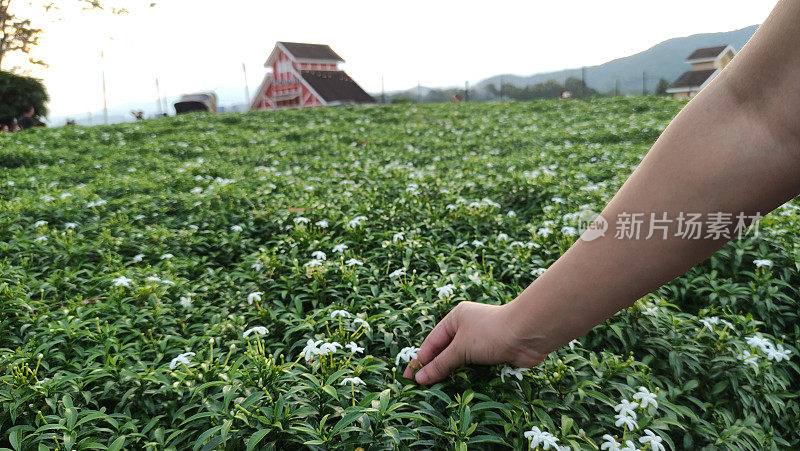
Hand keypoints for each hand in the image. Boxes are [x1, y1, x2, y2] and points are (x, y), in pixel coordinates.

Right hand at [403, 301, 547, 384]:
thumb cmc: (491, 333)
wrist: (529, 334)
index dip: (420, 361)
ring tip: (436, 393)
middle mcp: (468, 327)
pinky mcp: (494, 354)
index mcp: (456, 318)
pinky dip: (467, 378)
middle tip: (419, 389)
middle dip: (434, 369)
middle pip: (446, 351)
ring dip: (452, 375)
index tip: (408, 378)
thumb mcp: (461, 348)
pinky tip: (458, 389)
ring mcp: (482, 341)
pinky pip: (475, 368)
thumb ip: (441, 364)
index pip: (432, 342)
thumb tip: (420, 379)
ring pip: (461, 361)